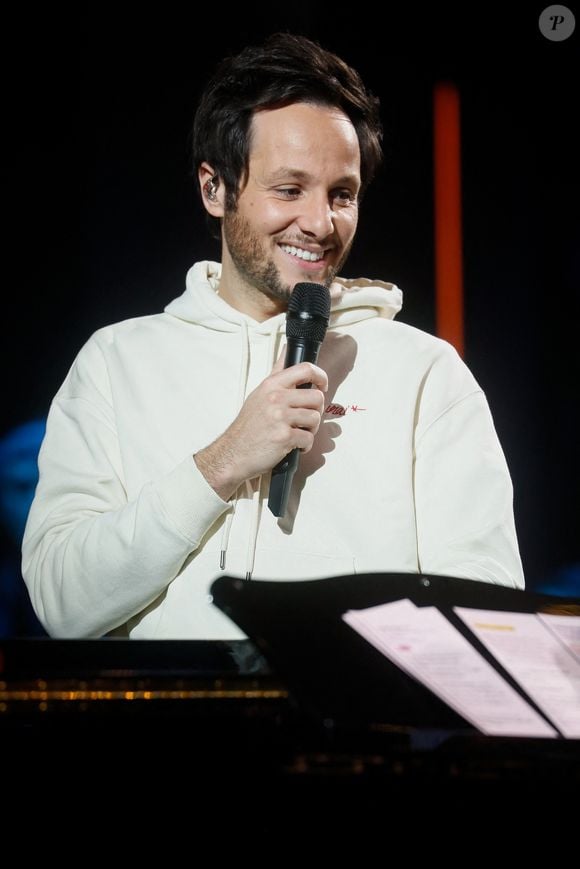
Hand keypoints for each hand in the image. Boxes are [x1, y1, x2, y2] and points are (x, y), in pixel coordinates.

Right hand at [194, 356, 327, 500]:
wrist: (233, 452)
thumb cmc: (248, 426)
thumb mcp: (259, 393)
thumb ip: (277, 372)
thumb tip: (285, 349)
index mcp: (272, 385)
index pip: (305, 369)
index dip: (321, 376)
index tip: (322, 385)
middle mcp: (276, 398)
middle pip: (316, 397)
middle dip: (316, 410)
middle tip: (305, 419)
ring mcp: (280, 418)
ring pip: (315, 418)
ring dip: (310, 430)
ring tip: (297, 433)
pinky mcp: (284, 437)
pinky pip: (308, 439)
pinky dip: (304, 446)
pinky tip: (293, 446)